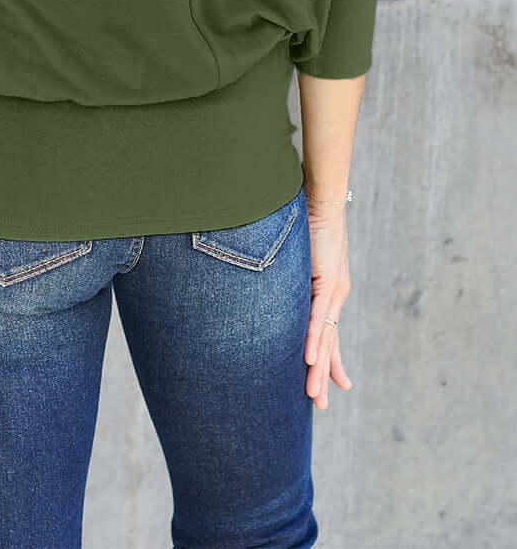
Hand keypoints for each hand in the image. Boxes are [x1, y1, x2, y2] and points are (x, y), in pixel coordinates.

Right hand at [303, 206, 353, 409]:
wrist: (322, 199)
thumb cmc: (307, 221)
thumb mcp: (297, 256)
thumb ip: (289, 274)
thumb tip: (267, 279)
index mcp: (328, 292)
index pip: (328, 333)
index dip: (329, 359)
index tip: (335, 384)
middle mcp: (334, 296)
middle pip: (330, 344)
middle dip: (325, 375)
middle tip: (321, 405)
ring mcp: (333, 291)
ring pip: (325, 338)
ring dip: (318, 368)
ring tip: (315, 396)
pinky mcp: (327, 282)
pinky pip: (318, 318)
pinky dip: (314, 340)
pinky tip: (310, 360)